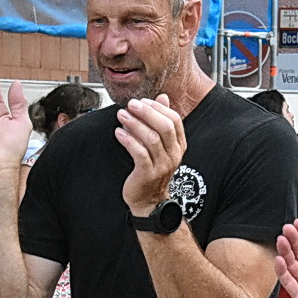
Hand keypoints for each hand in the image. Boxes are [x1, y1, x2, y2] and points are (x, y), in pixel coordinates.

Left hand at [116, 95, 185, 216]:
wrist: (148, 201)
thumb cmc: (152, 171)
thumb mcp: (160, 145)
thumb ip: (161, 121)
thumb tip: (163, 97)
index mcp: (178, 145)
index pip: (174, 120)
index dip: (158, 108)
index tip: (143, 101)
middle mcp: (173, 155)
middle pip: (164, 127)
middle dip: (146, 112)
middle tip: (131, 104)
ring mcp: (162, 165)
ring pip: (151, 139)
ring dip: (135, 124)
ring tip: (122, 115)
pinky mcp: (148, 174)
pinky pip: (139, 153)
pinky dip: (128, 140)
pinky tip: (119, 132)